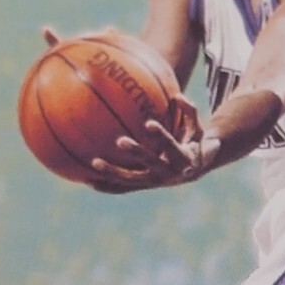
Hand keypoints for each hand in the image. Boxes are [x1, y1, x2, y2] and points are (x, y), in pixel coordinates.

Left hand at [89, 101, 212, 193]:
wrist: (193, 171)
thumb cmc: (192, 143)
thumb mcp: (197, 128)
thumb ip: (190, 112)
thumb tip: (179, 96)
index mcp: (182, 159)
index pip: (171, 146)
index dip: (161, 136)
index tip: (149, 124)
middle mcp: (168, 174)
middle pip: (150, 163)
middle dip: (136, 152)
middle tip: (120, 140)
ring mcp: (153, 182)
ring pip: (131, 180)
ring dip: (113, 173)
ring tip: (95, 163)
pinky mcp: (142, 187)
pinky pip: (123, 188)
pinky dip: (107, 186)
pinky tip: (88, 181)